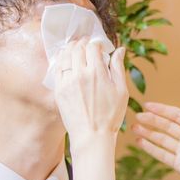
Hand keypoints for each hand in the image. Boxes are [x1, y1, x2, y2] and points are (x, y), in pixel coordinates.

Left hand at [54, 38, 127, 153]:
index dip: (96, 43)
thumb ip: (118, 68)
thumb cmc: (110, 116)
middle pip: (77, 48)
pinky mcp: (59, 90)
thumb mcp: (121, 91)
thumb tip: (120, 50)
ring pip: (65, 56)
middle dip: (82, 43)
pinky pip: (57, 68)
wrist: (91, 136)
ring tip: (75, 48)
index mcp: (97, 72)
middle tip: (86, 44)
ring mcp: (67, 82)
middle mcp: (80, 74)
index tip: (99, 46)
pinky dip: (61, 60)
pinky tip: (65, 60)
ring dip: (70, 48)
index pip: (92, 47)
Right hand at [132, 103, 179, 179]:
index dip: (162, 110)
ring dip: (147, 132)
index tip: (148, 105)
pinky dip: (149, 148)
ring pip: (161, 138)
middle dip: (152, 120)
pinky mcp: (177, 163)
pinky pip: (160, 153)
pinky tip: (139, 141)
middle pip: (166, 125)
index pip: (175, 115)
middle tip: (138, 115)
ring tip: (134, 127)